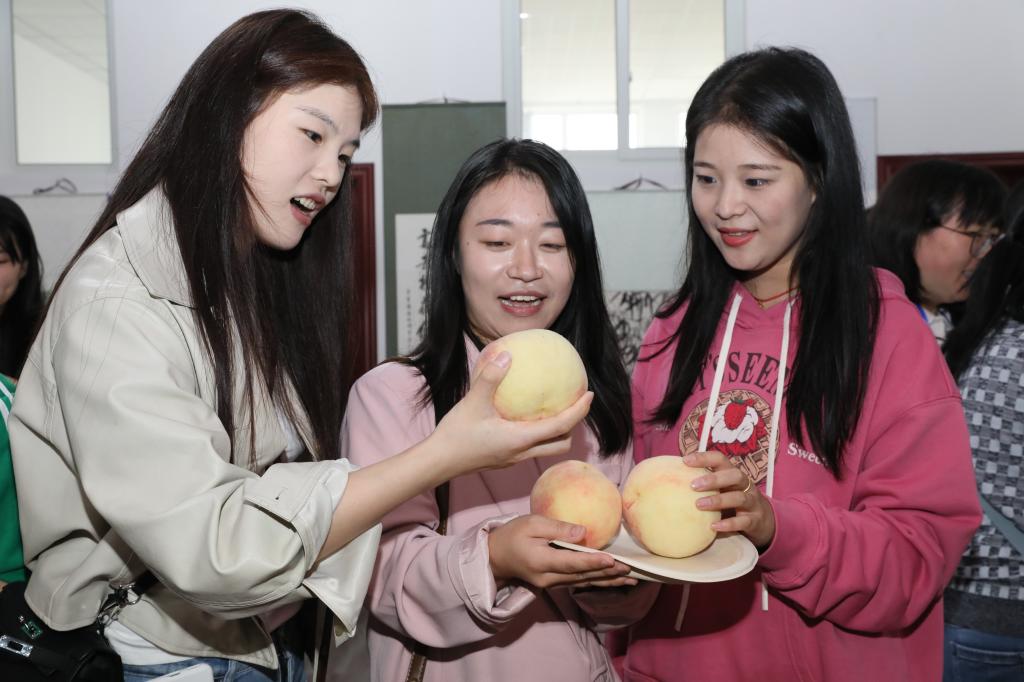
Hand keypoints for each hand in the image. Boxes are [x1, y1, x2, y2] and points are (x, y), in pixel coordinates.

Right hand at [430, 348, 593, 477]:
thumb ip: (490, 378)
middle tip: (575, 405)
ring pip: (547, 448)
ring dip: (557, 432)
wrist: (438, 462)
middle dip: (574, 426)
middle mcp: (522, 452)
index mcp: (520, 439)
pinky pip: (531, 447)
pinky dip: (540, 434)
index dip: (579, 411)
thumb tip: (507, 355)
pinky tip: (527, 418)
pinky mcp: (504, 459)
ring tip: (556, 411)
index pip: (561, 426)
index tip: (589, 395)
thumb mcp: (472, 401)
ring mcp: (513, 459)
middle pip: (561, 444)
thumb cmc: (456, 434)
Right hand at [488, 515, 635, 589]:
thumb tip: (583, 532)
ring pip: (584, 582)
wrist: (496, 556)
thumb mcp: (532, 523)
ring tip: (630, 578)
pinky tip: (612, 580)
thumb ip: (557, 528)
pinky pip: (579, 582)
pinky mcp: (555, 583)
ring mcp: (552, 584)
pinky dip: (597, 580)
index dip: (593, 562)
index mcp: (541, 561)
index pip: (572, 562)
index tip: (612, 561)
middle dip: (608, 573)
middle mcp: (548, 577)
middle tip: (630, 569)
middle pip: (582, 576)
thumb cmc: (513, 534)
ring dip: (607, 580)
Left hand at [684, 451, 776, 548]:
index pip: (720, 459)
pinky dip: (729, 524)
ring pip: (739, 497)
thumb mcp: (722, 489)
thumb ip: (703, 486)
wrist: (763, 520)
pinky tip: (713, 526)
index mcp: (733, 474)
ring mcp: (752, 502)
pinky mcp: (755, 520)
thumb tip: (669, 482)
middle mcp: (744, 485)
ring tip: (698, 505)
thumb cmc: (733, 502)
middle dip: (714, 479)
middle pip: (734, 475)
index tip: (685, 461)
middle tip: (693, 485)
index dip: (704, 458)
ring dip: (718, 500)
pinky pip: (743, 521)